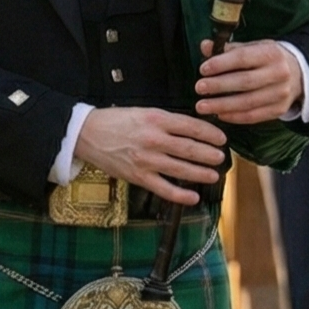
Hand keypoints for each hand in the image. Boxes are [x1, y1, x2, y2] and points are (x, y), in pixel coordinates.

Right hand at [73, 106, 224, 205]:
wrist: (87, 134)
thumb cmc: (115, 121)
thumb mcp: (143, 112)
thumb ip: (166, 121)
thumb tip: (192, 130)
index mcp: (156, 119)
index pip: (192, 127)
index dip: (211, 134)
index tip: (221, 139)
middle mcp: (153, 139)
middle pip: (190, 149)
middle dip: (210, 154)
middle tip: (221, 157)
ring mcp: (146, 160)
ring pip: (181, 169)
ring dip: (201, 173)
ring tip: (214, 175)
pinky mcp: (138, 176)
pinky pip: (164, 188)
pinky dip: (181, 195)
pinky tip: (193, 197)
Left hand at [195, 39, 301, 124]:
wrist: (299, 74)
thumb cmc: (267, 59)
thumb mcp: (253, 48)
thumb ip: (228, 48)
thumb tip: (205, 46)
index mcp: (271, 53)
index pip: (243, 58)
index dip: (221, 64)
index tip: (203, 69)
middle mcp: (279, 73)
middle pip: (244, 82)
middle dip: (218, 86)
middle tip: (198, 88)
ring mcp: (281, 93)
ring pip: (248, 102)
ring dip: (222, 105)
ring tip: (202, 106)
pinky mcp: (279, 109)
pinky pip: (253, 116)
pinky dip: (234, 116)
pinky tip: (218, 114)